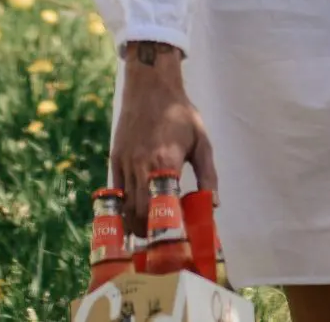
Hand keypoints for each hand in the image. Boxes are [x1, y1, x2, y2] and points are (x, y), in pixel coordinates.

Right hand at [109, 43, 216, 234]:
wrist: (151, 85)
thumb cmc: (180, 112)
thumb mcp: (201, 141)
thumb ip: (207, 175)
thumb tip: (213, 204)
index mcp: (166, 163)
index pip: (163, 208)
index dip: (167, 228)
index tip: (176, 239)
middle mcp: (142, 165)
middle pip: (140, 212)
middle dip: (148, 233)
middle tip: (158, 244)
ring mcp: (126, 162)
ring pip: (125, 204)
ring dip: (134, 223)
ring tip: (145, 235)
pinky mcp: (116, 157)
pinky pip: (115, 190)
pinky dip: (122, 206)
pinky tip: (130, 215)